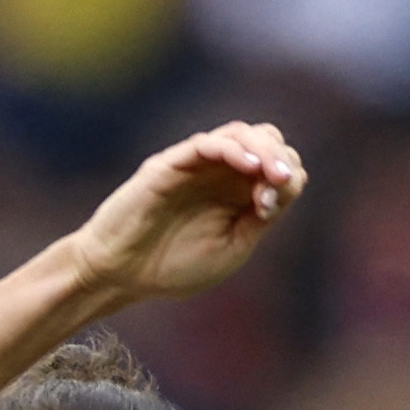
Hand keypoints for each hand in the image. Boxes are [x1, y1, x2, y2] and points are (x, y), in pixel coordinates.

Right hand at [68, 123, 302, 307]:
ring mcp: (196, 165)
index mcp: (240, 194)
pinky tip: (249, 166)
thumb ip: (258, 220)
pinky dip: (232, 149)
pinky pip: (205, 144)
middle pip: (266, 140)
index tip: (270, 210)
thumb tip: (284, 186)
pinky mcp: (170, 165)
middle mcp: (221, 173)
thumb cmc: (172, 266)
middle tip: (282, 184)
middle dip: (282, 159)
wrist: (121, 275)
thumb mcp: (230, 250)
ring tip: (274, 174)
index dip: (287, 181)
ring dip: (264, 149)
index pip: (280, 166)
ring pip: (240, 134)